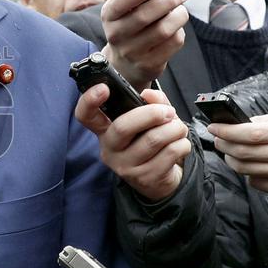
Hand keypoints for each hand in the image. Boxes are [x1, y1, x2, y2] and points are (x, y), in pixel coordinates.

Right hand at [74, 85, 190, 199]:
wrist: (161, 178)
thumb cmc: (150, 142)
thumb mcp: (150, 119)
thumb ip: (152, 102)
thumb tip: (150, 95)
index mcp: (105, 130)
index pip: (85, 115)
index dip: (89, 100)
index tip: (103, 88)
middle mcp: (109, 149)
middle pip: (123, 126)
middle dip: (151, 114)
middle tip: (168, 112)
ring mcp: (125, 167)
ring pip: (153, 139)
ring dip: (175, 129)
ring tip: (178, 128)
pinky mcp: (144, 178)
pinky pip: (170, 152)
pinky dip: (182, 144)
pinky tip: (180, 145)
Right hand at [100, 0, 189, 90]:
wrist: (125, 63)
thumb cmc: (130, 25)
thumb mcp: (124, 9)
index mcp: (109, 16)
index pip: (120, 3)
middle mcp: (116, 35)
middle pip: (145, 16)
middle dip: (168, 0)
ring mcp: (131, 52)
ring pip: (163, 30)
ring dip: (178, 16)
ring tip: (181, 11)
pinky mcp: (148, 65)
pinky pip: (172, 43)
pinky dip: (179, 32)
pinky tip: (176, 29)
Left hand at [211, 111, 267, 194]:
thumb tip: (241, 123)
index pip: (251, 134)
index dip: (228, 131)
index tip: (214, 127)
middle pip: (243, 152)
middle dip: (224, 144)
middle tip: (217, 138)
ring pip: (244, 168)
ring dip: (230, 159)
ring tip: (229, 151)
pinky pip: (255, 182)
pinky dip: (246, 173)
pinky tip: (250, 164)